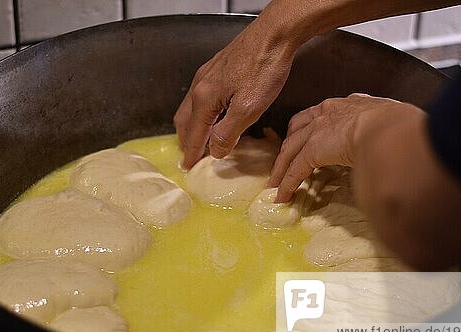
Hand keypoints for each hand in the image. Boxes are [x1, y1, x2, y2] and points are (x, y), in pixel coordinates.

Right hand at [174, 18, 296, 168]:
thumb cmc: (264, 68)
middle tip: (191, 156)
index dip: (191, 153)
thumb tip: (215, 151)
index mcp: (204, 98)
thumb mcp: (248, 109)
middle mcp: (200, 85)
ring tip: (201, 140)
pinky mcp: (219, 67)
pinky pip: (201, 96)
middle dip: (186, 141)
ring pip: (191, 107)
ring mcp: (207, 74)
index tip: (188, 168)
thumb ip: (228, 133)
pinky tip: (215, 115)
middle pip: (185, 121)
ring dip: (192, 126)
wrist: (275, 33)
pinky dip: (201, 113)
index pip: (193, 134)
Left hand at [268, 94, 417, 201]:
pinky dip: (287, 184)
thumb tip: (400, 146)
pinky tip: (282, 196)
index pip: (326, 113)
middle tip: (284, 160)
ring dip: (282, 167)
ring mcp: (318, 129)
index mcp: (352, 105)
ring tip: (276, 183)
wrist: (390, 129)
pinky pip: (294, 170)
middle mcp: (329, 112)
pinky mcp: (312, 150)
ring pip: (291, 149)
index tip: (313, 136)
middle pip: (300, 127)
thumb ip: (390, 131)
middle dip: (291, 143)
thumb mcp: (397, 123)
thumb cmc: (403, 126)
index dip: (316, 126)